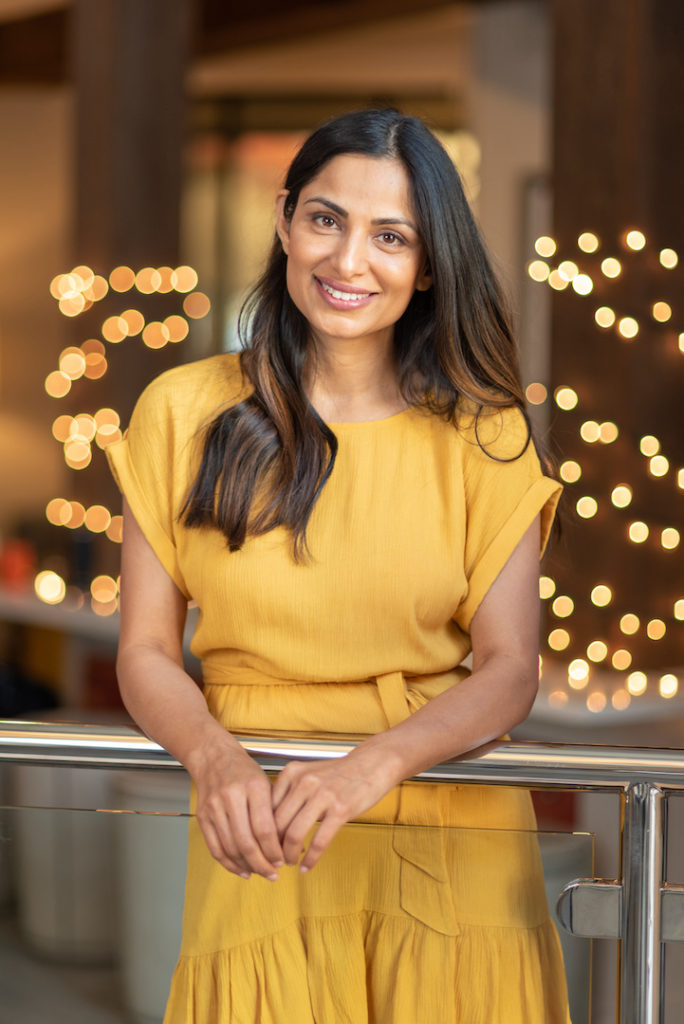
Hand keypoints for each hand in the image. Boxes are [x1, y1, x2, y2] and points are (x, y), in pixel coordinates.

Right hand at [191, 744, 284, 880]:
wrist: (213, 757)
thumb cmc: (244, 771)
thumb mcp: (266, 784)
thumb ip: (279, 813)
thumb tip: (296, 845)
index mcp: (253, 786)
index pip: (265, 828)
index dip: (274, 850)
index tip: (283, 861)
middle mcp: (232, 797)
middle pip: (247, 842)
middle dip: (262, 864)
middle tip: (273, 873)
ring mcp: (214, 808)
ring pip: (231, 849)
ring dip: (247, 866)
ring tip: (261, 872)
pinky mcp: (203, 817)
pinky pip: (216, 849)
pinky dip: (229, 864)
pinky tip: (242, 870)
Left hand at [271, 749, 399, 871]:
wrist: (371, 764)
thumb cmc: (338, 774)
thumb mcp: (308, 775)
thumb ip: (290, 794)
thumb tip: (272, 828)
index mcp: (292, 773)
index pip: (266, 809)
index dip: (262, 832)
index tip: (264, 846)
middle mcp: (304, 782)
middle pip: (276, 824)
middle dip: (272, 848)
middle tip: (274, 859)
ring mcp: (323, 795)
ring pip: (294, 834)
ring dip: (289, 855)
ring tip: (290, 862)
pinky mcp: (341, 809)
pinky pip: (319, 841)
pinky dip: (310, 858)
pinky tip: (307, 866)